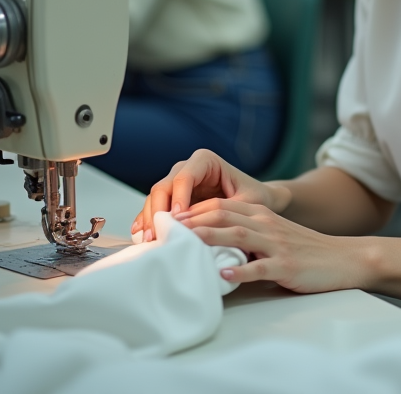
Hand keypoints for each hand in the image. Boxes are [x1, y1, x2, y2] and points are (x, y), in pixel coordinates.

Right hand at [130, 149, 289, 240]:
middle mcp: (187, 168)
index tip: (177, 219)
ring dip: (151, 219)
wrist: (258, 200)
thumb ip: (227, 212)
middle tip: (158, 234)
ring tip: (150, 241)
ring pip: (155, 198)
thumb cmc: (255, 198)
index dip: (178, 198)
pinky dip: (148, 221)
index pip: (184, 177)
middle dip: (158, 211)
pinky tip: (142, 235)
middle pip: (164, 187)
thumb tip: (202, 228)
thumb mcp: (247, 203)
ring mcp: (177, 183)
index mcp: (206, 161)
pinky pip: (156, 208)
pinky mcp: (173, 198)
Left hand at [175, 199, 373, 293]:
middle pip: (224, 214)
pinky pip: (260, 267)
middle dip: (192, 220)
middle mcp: (267, 225)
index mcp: (261, 216)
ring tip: (185, 244)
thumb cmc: (306, 251)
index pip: (221, 205)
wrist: (344, 258)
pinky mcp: (287, 266)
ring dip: (209, 238)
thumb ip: (248, 236)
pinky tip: (223, 274)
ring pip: (238, 235)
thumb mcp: (275, 236)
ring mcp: (277, 245)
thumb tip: (210, 245)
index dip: (192, 210)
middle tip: (165, 228)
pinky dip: (241, 270)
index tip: (167, 219)